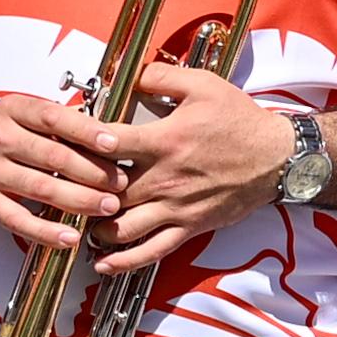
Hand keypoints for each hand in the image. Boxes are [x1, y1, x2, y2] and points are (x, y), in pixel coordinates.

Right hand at [0, 88, 127, 257]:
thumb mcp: (14, 114)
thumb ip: (52, 123)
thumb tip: (101, 135)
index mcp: (11, 111)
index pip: (54, 118)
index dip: (86, 132)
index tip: (114, 143)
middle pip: (54, 157)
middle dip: (93, 173)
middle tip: (121, 183)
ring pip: (42, 188)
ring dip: (80, 200)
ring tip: (107, 206)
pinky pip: (18, 220)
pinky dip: (46, 231)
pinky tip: (69, 236)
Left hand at [85, 55, 295, 274]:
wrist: (278, 158)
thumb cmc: (241, 121)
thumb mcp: (203, 86)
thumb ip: (161, 77)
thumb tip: (130, 73)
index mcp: (164, 141)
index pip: (108, 144)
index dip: (79, 142)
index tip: (63, 142)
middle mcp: (165, 179)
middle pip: (106, 191)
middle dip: (78, 191)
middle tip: (59, 187)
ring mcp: (176, 208)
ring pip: (122, 227)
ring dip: (94, 227)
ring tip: (78, 221)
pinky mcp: (189, 227)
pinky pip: (152, 251)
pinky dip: (123, 261)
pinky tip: (103, 263)